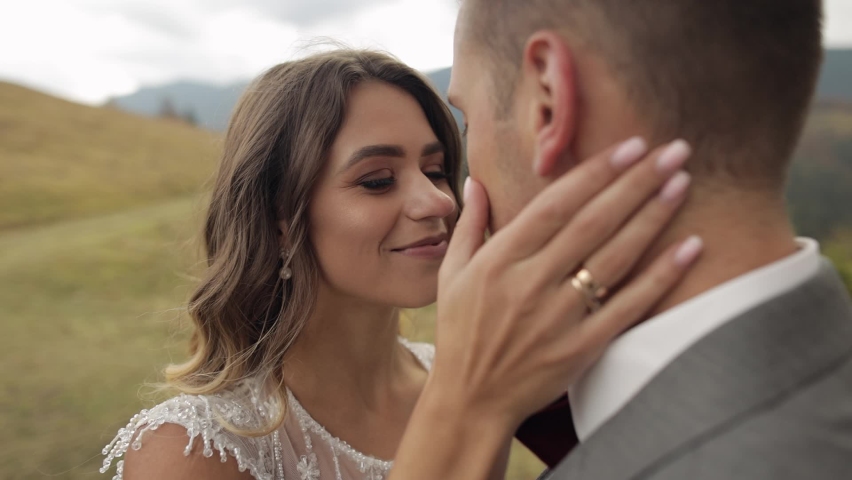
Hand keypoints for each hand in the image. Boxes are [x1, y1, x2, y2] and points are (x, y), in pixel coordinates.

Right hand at [432, 137, 700, 427]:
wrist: (472, 401)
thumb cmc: (461, 333)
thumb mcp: (452, 275)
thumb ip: (470, 225)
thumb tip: (476, 179)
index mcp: (500, 261)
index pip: (555, 205)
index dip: (595, 173)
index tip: (630, 146)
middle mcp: (531, 284)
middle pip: (593, 223)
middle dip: (636, 182)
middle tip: (673, 150)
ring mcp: (559, 317)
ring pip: (615, 258)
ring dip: (652, 217)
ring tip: (682, 183)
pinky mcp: (582, 348)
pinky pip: (628, 306)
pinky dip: (660, 276)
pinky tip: (689, 247)